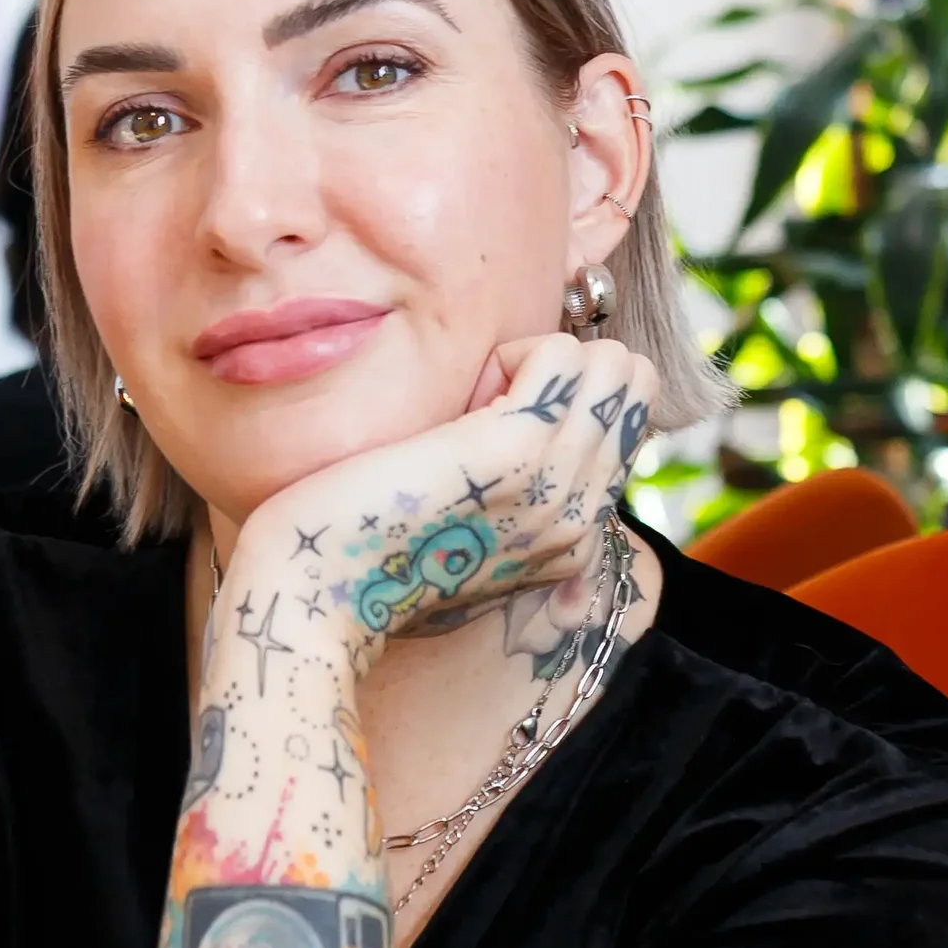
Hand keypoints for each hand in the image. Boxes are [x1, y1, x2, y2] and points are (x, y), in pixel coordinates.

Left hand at [224, 333, 662, 676]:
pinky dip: (512, 353)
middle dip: (559, 374)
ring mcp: (556, 487)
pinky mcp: (517, 452)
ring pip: (609, 364)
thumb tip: (511, 413)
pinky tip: (465, 398)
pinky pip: (562, 353)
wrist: (316, 594)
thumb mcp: (458, 528)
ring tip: (472, 406)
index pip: (625, 425)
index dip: (562, 405)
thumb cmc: (367, 549)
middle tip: (482, 410)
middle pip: (631, 387)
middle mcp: (581, 521)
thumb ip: (509, 490)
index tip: (491, 433)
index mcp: (574, 543)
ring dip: (534, 361)